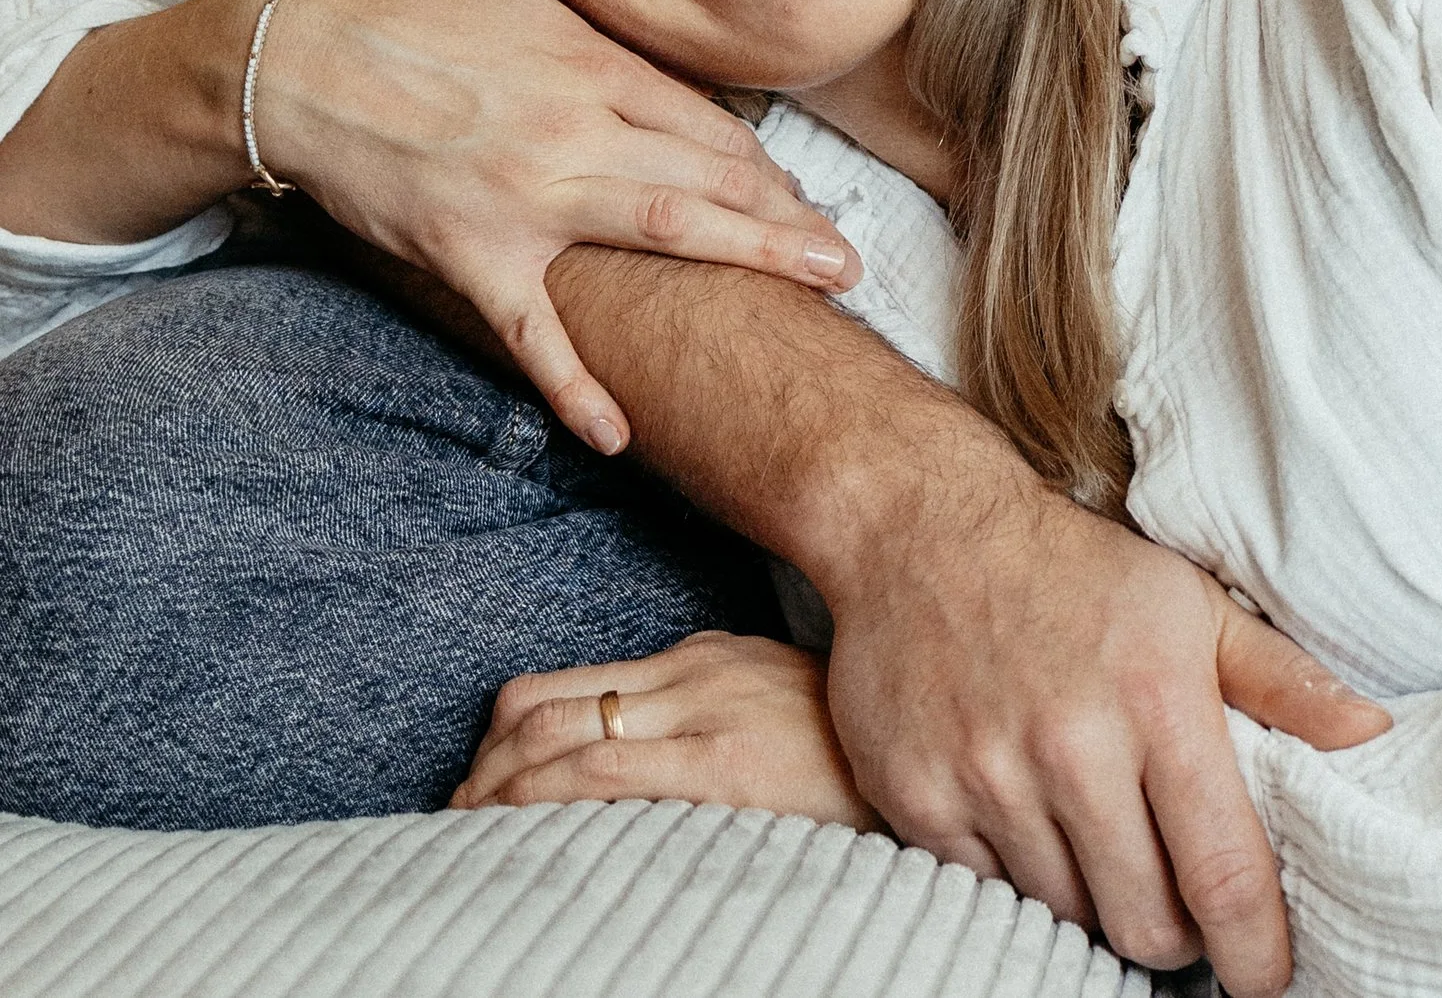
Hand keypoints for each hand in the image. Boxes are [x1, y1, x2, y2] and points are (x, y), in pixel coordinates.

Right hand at [251, 0, 857, 450]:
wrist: (302, 62)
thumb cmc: (414, 16)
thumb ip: (600, 33)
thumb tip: (662, 57)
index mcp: (595, 64)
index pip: (709, 121)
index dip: (765, 164)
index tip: (803, 195)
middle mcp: (578, 128)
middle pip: (710, 175)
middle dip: (789, 215)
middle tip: (848, 255)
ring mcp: (528, 195)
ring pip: (662, 231)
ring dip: (749, 257)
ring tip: (819, 286)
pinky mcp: (471, 253)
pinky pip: (533, 333)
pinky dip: (574, 387)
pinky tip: (618, 434)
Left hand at [454, 631, 874, 826]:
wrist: (934, 747)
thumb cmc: (858, 751)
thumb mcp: (777, 712)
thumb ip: (712, 723)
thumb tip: (643, 765)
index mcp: (701, 661)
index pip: (567, 688)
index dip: (503, 739)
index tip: (475, 787)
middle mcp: (692, 675)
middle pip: (545, 707)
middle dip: (483, 768)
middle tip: (452, 818)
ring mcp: (704, 713)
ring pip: (561, 736)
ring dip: (497, 789)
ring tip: (468, 836)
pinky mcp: (723, 762)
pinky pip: (608, 772)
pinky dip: (546, 800)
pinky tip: (520, 835)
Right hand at [811, 462, 1389, 995]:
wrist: (923, 527)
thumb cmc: (1075, 570)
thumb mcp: (1191, 604)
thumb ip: (1283, 680)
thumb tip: (1372, 735)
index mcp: (1157, 700)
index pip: (1224, 875)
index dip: (1257, 951)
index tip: (1268, 976)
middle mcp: (1072, 747)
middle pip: (1147, 926)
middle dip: (1178, 936)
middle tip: (1181, 900)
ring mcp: (988, 778)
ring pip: (1069, 916)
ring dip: (1096, 898)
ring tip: (1102, 840)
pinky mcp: (919, 800)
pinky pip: (990, 893)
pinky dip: (1021, 877)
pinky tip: (1031, 819)